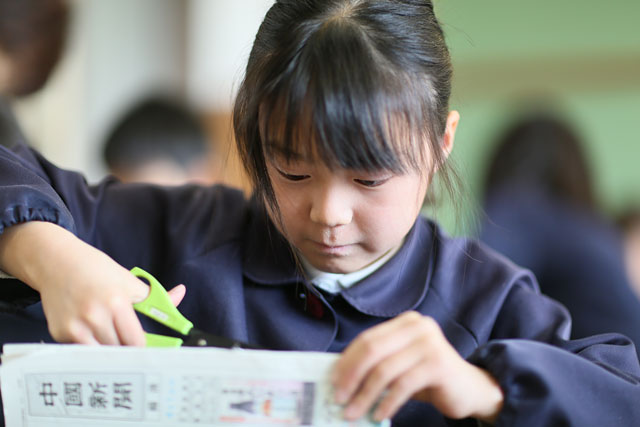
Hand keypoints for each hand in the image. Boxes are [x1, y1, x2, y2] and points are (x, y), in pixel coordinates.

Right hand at [0, 222, 185, 345]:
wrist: (56, 261)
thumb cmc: (96, 269)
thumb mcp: (128, 280)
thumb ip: (155, 296)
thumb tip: (181, 294)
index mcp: (117, 302)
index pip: (136, 342)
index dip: (144, 347)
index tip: (149, 348)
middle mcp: (95, 317)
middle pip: (120, 351)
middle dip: (128, 349)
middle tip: (130, 343)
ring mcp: (75, 327)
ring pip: (102, 355)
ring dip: (109, 350)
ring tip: (111, 336)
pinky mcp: (60, 333)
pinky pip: (82, 351)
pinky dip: (90, 347)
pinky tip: (91, 332)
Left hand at [331, 311, 502, 422]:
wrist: (471, 389)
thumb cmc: (429, 378)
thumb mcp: (401, 364)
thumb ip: (377, 363)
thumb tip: (339, 378)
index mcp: (405, 322)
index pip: (367, 339)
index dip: (347, 361)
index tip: (332, 381)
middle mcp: (418, 326)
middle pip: (372, 350)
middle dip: (351, 376)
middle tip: (338, 398)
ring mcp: (429, 344)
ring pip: (385, 370)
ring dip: (365, 395)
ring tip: (353, 413)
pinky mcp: (438, 364)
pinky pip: (402, 385)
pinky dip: (387, 403)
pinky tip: (379, 415)